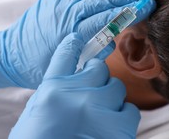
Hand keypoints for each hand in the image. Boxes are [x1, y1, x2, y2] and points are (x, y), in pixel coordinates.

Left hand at [0, 0, 159, 96]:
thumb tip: (112, 38)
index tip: (150, 3)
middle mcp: (68, 12)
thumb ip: (91, 52)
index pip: (109, 17)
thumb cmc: (40, 66)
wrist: (8, 54)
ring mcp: (60, 0)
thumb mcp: (68, 67)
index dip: (131, 10)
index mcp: (73, 32)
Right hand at [9, 33, 139, 138]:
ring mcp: (98, 110)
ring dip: (110, 99)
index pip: (66, 53)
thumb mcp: (37, 112)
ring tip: (99, 116)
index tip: (79, 39)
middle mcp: (76, 95)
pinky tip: (110, 127)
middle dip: (97, 80)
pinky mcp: (118, 128)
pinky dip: (123, 118)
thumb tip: (78, 75)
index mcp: (52, 90)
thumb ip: (57, 89)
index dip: (75, 43)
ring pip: (117, 87)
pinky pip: (130, 110)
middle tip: (90, 96)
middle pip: (99, 69)